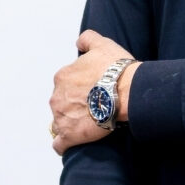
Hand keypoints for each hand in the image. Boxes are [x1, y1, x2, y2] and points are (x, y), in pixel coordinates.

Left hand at [50, 30, 139, 154]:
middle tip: (94, 106)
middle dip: (73, 105)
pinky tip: (74, 141)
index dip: (79, 87)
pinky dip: (65, 144)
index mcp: (63, 76)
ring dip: (70, 122)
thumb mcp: (103, 44)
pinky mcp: (69, 135)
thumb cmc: (116, 69)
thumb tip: (79, 42)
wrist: (127, 92)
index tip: (93, 90)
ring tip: (89, 123)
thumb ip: (87, 39)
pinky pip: (60, 144)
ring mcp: (61, 117)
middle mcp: (57, 96)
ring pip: (60, 121)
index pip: (65, 84)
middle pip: (61, 102)